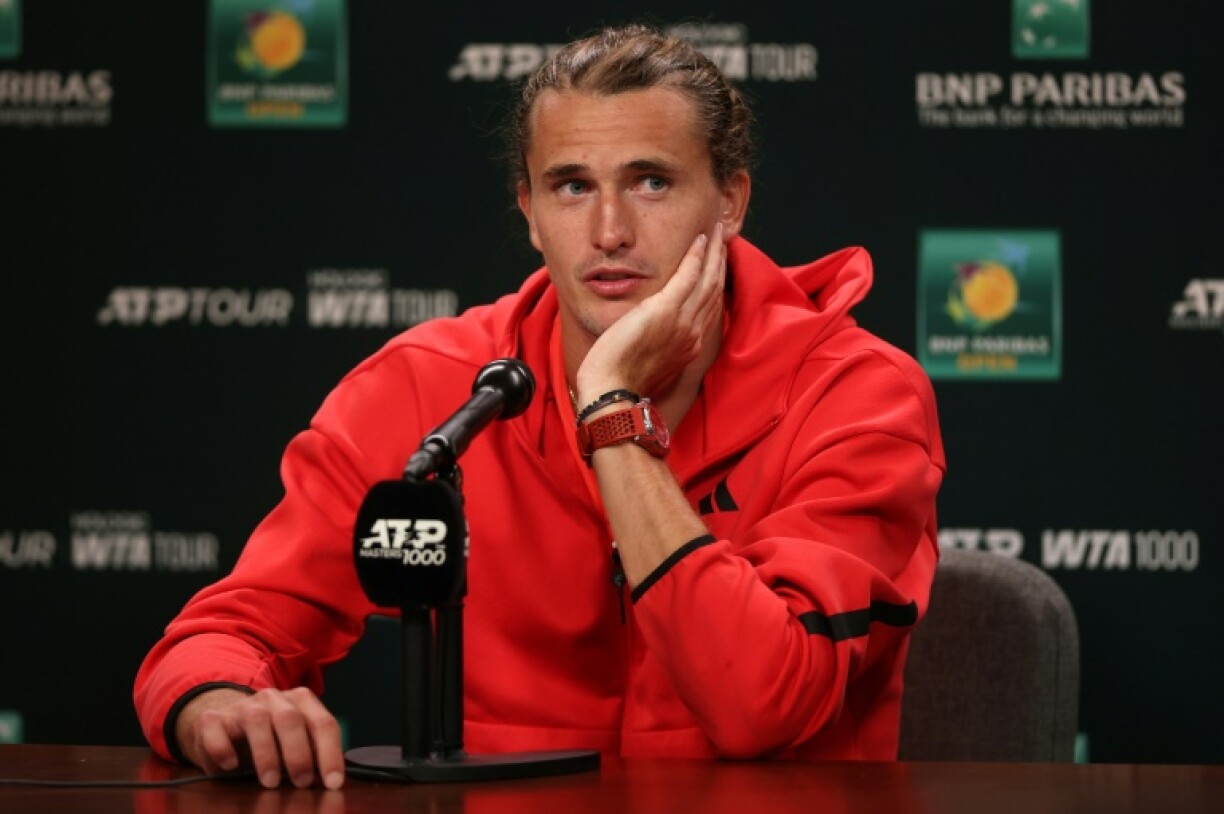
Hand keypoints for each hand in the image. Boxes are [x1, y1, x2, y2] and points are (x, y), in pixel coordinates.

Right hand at [175, 686, 344, 789]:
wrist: (225, 727)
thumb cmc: (269, 740)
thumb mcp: (294, 745)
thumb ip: (312, 755)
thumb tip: (330, 782)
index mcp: (301, 702)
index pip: (323, 723)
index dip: (330, 753)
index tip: (333, 783)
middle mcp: (273, 699)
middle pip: (290, 719)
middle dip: (299, 753)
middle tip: (302, 783)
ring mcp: (242, 706)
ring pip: (257, 720)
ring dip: (266, 753)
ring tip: (270, 782)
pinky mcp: (212, 718)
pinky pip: (216, 727)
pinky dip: (223, 748)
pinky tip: (230, 765)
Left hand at [576, 223, 726, 404]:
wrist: (612, 390)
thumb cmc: (620, 381)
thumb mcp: (650, 362)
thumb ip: (659, 345)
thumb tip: (653, 333)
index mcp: (689, 346)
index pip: (708, 309)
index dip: (715, 285)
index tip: (718, 267)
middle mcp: (693, 334)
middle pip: (714, 292)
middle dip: (721, 265)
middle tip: (725, 242)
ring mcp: (683, 322)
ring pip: (708, 281)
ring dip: (715, 255)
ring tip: (719, 234)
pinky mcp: (666, 310)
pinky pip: (689, 276)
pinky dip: (698, 257)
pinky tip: (701, 240)